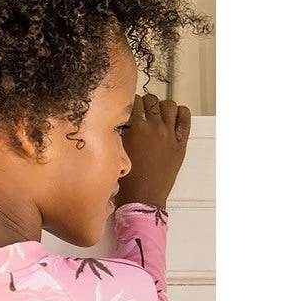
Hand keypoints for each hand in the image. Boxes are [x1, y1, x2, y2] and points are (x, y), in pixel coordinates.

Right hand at [115, 92, 191, 209]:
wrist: (142, 200)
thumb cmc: (127, 183)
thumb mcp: (115, 154)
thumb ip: (118, 135)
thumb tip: (119, 123)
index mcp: (136, 130)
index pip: (134, 102)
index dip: (129, 103)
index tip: (127, 109)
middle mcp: (154, 128)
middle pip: (151, 100)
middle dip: (144, 104)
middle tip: (140, 112)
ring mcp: (169, 135)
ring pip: (169, 105)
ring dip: (161, 107)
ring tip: (156, 115)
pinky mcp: (180, 144)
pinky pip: (185, 118)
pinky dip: (179, 113)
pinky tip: (172, 119)